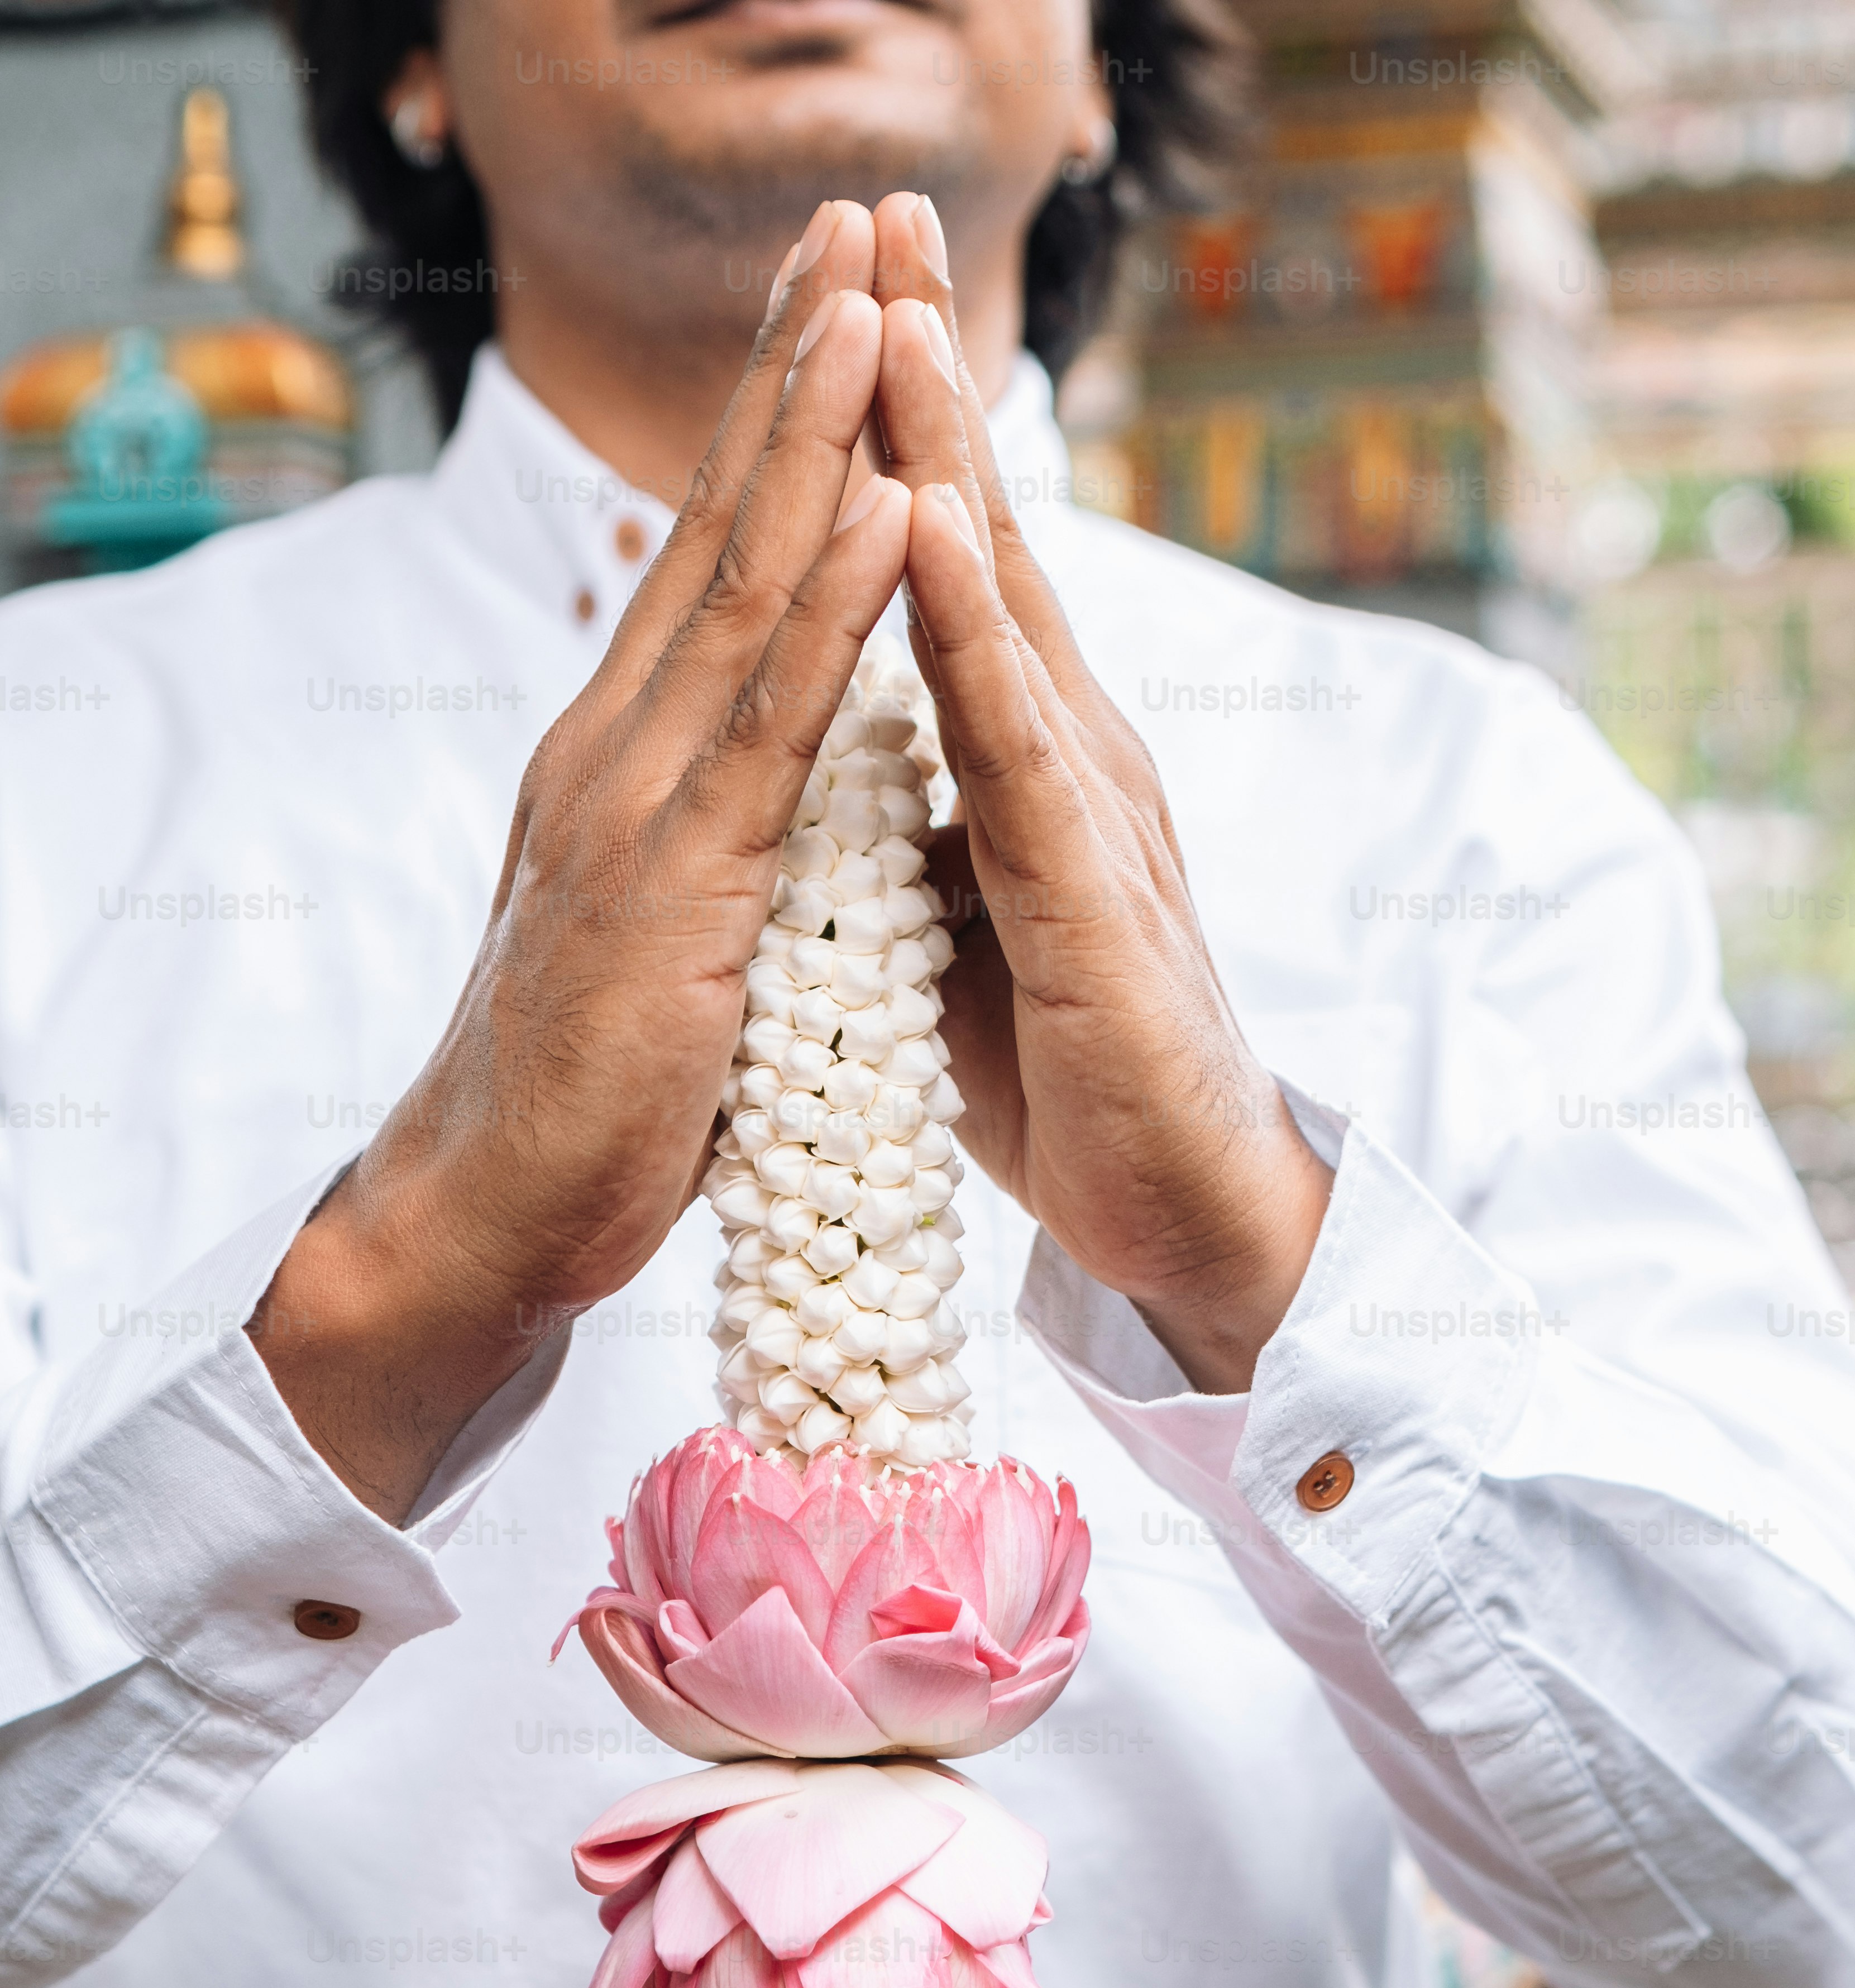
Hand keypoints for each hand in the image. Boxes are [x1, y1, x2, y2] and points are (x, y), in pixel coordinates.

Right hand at [253, 204, 911, 1520]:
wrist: (494, 1211)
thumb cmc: (593, 1084)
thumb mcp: (657, 920)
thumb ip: (699, 831)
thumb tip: (749, 784)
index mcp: (623, 761)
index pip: (705, 560)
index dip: (766, 424)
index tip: (827, 302)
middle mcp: (617, 755)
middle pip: (712, 529)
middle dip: (787, 373)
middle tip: (850, 222)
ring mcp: (637, 813)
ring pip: (738, 593)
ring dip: (814, 441)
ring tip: (875, 304)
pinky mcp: (674, 893)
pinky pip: (771, 730)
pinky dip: (831, 611)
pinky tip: (884, 510)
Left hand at [867, 195, 1332, 1393]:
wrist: (1179, 1210)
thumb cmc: (1063, 1070)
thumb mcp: (953, 914)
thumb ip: (908, 820)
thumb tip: (840, 759)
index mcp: (1017, 761)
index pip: (943, 571)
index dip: (893, 435)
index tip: (834, 296)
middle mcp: (1064, 756)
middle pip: (982, 540)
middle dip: (927, 379)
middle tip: (877, 218)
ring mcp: (1091, 815)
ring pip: (1007, 607)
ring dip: (952, 455)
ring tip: (900, 314)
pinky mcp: (1096, 899)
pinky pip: (1020, 744)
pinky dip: (973, 631)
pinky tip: (933, 529)